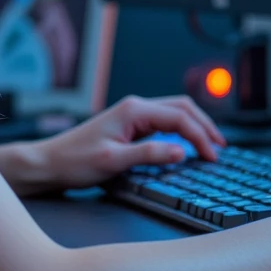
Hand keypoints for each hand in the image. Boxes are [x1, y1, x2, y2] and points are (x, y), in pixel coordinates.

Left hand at [36, 94, 225, 190]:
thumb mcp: (113, 162)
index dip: (199, 137)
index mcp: (133, 110)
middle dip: (204, 125)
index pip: (179, 118)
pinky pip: (163, 123)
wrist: (49, 163)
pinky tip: (187, 144)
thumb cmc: (75, 162)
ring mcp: (132, 115)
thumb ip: (149, 155)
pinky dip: (181, 131)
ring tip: (210, 144)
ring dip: (194, 126)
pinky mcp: (129, 126)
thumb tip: (181, 151)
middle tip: (220, 146)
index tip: (212, 157)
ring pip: (174, 113)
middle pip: (182, 108)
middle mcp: (135, 107)